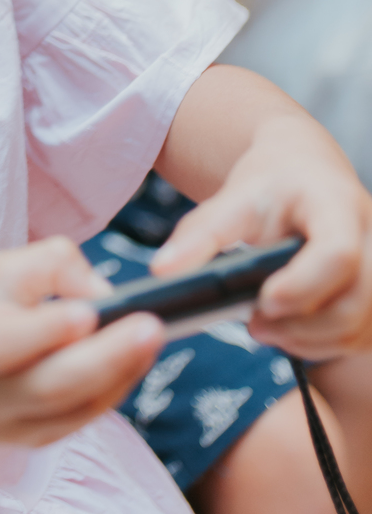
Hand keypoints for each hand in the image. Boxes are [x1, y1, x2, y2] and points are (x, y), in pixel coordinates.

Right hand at [0, 236, 163, 447]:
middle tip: (152, 326)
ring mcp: (3, 426)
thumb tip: (103, 295)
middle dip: (105, 358)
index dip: (46, 331)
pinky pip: (77, 420)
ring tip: (153, 339)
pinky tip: (135, 361)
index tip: (91, 312)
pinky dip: (111, 391)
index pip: (2, 343)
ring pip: (69, 409)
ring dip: (118, 374)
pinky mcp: (28, 440)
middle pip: (47, 386)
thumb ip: (51, 267)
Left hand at [152, 115, 371, 357]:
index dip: (302, 285)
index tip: (263, 300)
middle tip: (253, 323)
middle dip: (300, 325)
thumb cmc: (270, 184)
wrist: (302, 171)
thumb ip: (201, 233)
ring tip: (264, 326)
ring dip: (308, 339)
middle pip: (355, 303)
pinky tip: (287, 329)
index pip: (337, 253)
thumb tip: (163, 271)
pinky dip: (320, 342)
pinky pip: (358, 336)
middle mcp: (370, 238)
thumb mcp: (233, 197)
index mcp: (336, 205)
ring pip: (358, 327)